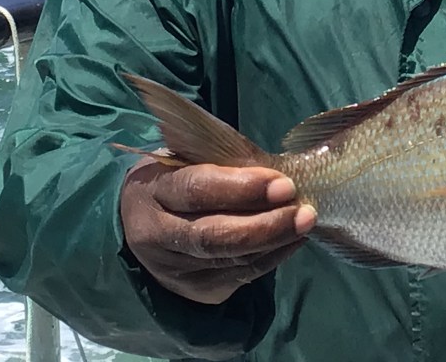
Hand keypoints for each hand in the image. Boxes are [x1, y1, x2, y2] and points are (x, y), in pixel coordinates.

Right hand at [120, 156, 316, 304]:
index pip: (195, 190)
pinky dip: (273, 256)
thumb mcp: (185, 156)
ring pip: (230, 259)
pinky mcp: (196, 289)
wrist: (140, 222)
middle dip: (264, 224)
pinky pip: (241, 274)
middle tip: (302, 210)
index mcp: (152, 190)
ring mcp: (175, 269)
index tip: (282, 182)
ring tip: (305, 220)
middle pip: (212, 236)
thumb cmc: (175, 175)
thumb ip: (219, 158)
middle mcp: (156, 235)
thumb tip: (271, 163)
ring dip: (275, 240)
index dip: (240, 188)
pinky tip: (294, 238)